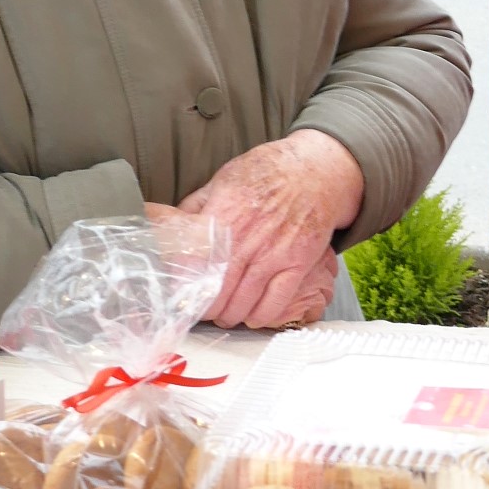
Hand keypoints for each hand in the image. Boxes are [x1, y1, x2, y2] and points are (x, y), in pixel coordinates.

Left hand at [178, 131, 364, 328]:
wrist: (316, 171)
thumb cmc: (268, 173)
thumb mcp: (224, 179)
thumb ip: (197, 206)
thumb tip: (172, 225)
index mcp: (222, 217)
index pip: (194, 265)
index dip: (185, 287)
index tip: (181, 296)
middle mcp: (247, 240)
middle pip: (218, 290)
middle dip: (208, 308)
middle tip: (204, 311)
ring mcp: (275, 253)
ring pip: (245, 301)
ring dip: (231, 316)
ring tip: (226, 316)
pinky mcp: (299, 263)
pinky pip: (277, 301)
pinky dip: (262, 316)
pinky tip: (254, 317)